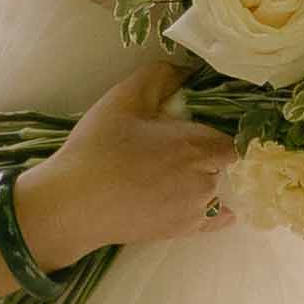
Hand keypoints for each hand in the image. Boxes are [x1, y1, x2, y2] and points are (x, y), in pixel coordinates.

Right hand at [25, 62, 234, 258]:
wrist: (75, 203)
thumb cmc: (100, 148)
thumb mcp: (124, 98)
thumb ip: (160, 76)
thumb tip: (185, 71)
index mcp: (197, 146)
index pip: (229, 137)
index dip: (212, 130)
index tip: (190, 126)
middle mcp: (205, 181)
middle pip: (220, 162)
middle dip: (202, 152)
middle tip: (166, 147)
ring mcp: (194, 210)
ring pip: (212, 188)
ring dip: (200, 179)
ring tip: (168, 173)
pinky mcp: (180, 232)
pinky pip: (212, 221)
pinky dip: (218, 214)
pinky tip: (223, 212)